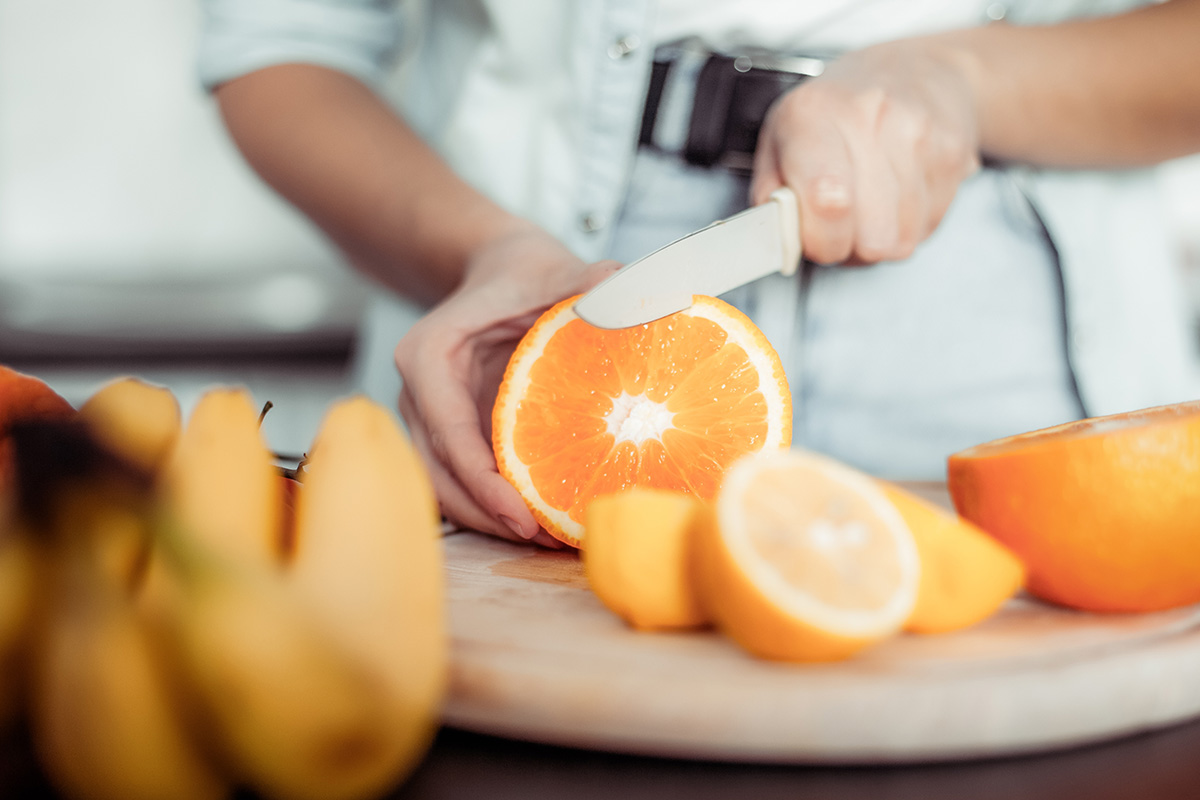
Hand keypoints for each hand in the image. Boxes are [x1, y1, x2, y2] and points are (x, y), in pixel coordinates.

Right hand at [394, 225, 618, 547]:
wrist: (500, 270)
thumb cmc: (523, 273)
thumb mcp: (558, 270)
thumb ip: (594, 283)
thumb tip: (640, 295)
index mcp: (429, 355)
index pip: (449, 431)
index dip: (482, 481)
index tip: (522, 517)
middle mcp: (419, 392)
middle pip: (440, 472)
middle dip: (487, 515)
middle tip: (544, 540)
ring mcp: (430, 417)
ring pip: (446, 485)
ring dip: (491, 519)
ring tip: (550, 539)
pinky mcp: (450, 434)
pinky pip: (464, 479)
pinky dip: (497, 504)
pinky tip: (545, 520)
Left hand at [751, 39, 981, 264]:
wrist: (913, 70)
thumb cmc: (835, 112)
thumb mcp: (780, 139)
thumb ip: (771, 194)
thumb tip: (778, 238)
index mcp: (812, 115)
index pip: (827, 203)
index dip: (821, 240)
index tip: (814, 236)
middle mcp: (868, 117)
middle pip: (870, 237)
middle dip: (850, 246)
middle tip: (840, 221)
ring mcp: (918, 134)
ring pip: (901, 240)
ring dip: (880, 237)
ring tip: (868, 205)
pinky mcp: (953, 154)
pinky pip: (929, 227)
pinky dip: (910, 223)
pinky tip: (897, 194)